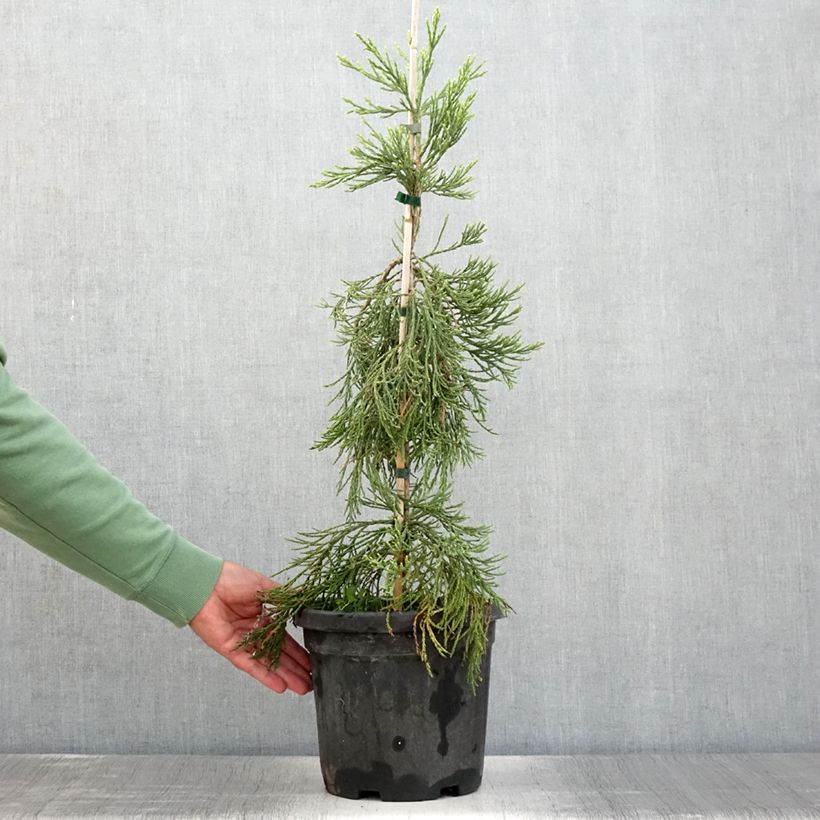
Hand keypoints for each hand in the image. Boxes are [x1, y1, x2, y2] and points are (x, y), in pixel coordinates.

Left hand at [189, 560, 312, 694]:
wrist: (206, 583)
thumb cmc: (231, 580)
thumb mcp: (265, 587)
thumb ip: (285, 597)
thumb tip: (304, 598)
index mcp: (262, 616)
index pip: (284, 638)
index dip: (298, 650)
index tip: (312, 660)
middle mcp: (253, 631)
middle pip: (279, 654)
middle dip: (296, 668)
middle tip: (311, 681)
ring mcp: (242, 642)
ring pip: (268, 663)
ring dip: (285, 675)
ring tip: (302, 688)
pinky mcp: (231, 649)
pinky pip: (250, 665)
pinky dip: (265, 676)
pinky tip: (280, 686)